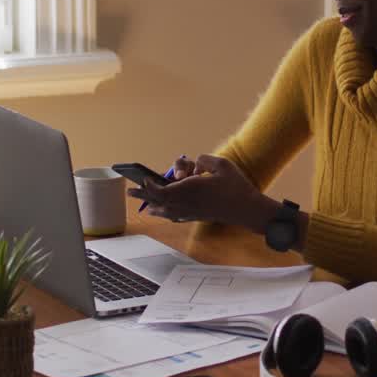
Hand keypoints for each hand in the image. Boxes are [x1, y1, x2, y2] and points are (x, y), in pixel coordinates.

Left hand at [128, 154, 275, 231]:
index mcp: (190, 188)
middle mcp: (187, 202)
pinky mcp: (195, 216)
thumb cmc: (236, 186)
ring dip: (152, 203)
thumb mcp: (221, 164)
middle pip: (159, 199)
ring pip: (165, 209)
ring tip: (141, 199)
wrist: (246, 209)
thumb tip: (195, 165)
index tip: (142, 179)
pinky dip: (164, 212)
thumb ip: (204, 160)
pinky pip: (173, 215)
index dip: (150, 185)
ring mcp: (190, 211)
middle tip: (130, 190)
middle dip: (144, 194)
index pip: (162, 189)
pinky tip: (158, 211)